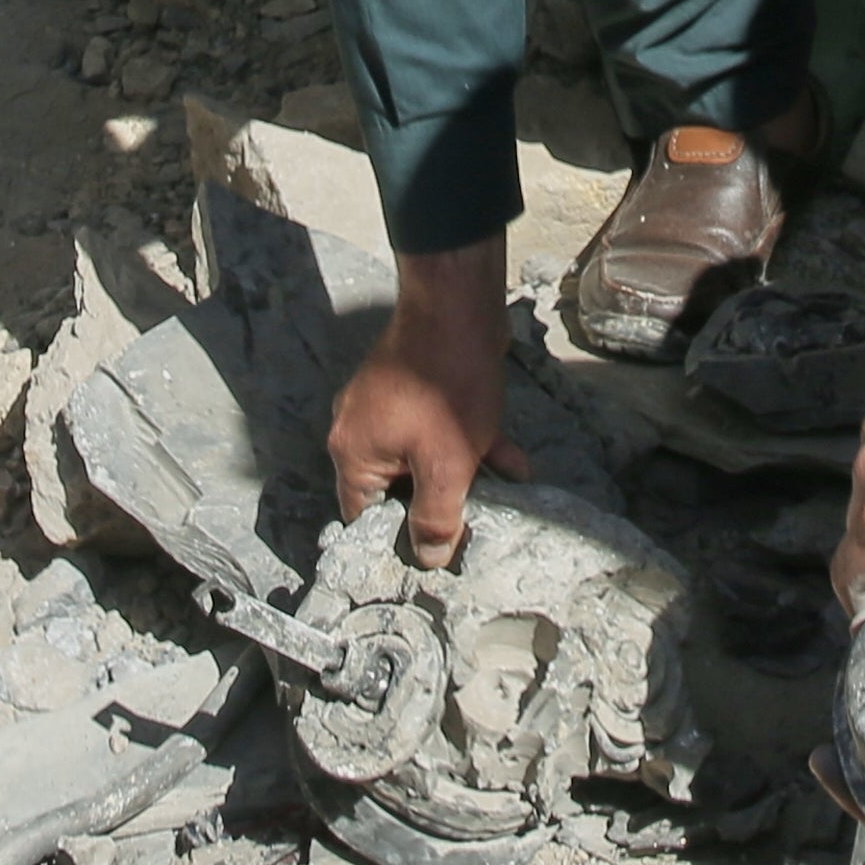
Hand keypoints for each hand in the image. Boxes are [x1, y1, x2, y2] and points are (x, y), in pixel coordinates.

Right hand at [331, 246, 528, 565]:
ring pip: (421, 457)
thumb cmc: (446, 387)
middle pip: (394, 487)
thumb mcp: (448, 465)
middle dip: (437, 504)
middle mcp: (358, 428)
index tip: (432, 552)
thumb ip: (437, 518)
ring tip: (503, 494)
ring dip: (461, 473)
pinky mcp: (412, 385)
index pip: (362, 516)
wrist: (459, 305)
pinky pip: (434, 429)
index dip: (395, 539)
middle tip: (474, 526)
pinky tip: (512, 460)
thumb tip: (430, 559)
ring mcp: (384, 404)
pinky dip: (466, 445)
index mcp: (352, 452)